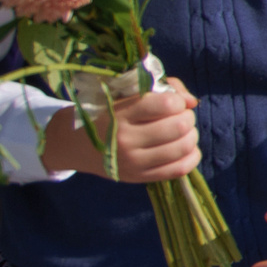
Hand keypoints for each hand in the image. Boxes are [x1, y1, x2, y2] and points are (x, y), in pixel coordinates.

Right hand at [41, 77, 199, 180]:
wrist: (73, 144)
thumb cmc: (105, 113)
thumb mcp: (124, 94)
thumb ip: (162, 89)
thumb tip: (192, 102)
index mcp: (120, 114)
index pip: (167, 105)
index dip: (178, 101)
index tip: (172, 102)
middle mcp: (126, 140)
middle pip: (179, 126)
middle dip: (187, 117)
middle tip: (180, 116)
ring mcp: (133, 162)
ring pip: (183, 147)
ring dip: (191, 135)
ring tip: (183, 131)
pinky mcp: (139, 177)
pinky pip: (180, 169)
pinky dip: (192, 156)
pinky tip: (185, 148)